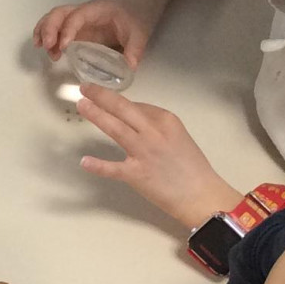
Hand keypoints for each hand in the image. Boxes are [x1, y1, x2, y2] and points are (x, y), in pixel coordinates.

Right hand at [33, 0, 152, 68]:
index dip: (68, 29)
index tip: (64, 46)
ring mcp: (77, 20)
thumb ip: (134, 49)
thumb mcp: (140, 33)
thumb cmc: (136, 18)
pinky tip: (48, 51)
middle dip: (49, 28)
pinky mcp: (76, 29)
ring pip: (53, 19)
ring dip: (44, 32)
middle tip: (47, 47)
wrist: (137, 9)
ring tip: (42, 49)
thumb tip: (129, 67)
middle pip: (58, 13)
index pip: (76, 16)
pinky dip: (48, 37)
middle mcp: (83, 12)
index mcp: (97, 10)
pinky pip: (57, 29)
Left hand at [76, 86, 239, 230]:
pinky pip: (113, 168)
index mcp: (166, 121)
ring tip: (82, 106)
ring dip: (96, 115)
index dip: (118, 101)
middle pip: (123, 108)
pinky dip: (98, 165)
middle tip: (85, 88)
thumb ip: (156, 126)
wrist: (202, 195)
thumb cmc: (192, 167)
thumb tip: (133, 119)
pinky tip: (85, 161)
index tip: (107, 98)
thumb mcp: (178, 136)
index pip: (137, 105)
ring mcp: (144, 152)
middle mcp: (153, 132)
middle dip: (101, 96)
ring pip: (115, 128)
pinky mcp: (136, 174)